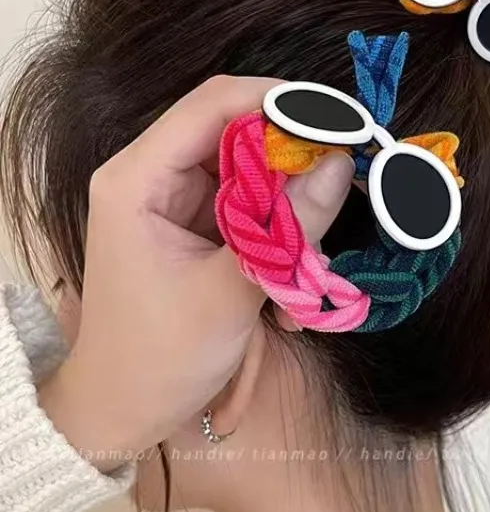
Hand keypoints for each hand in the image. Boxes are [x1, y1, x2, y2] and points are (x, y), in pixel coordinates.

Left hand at [39, 76, 353, 471]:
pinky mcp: (199, 227)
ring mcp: (178, 202)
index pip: (215, 104)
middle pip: (240, 135)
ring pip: (256, 174)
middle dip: (295, 164)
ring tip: (311, 267)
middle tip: (344, 190)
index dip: (281, 100)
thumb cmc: (159, 358)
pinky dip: (282, 238)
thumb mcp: (232, 292)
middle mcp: (156, 176)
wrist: (124, 411)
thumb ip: (288, 227)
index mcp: (139, 178)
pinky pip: (255, 209)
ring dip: (293, 211)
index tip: (343, 121)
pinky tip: (289, 289)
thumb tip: (340, 164)